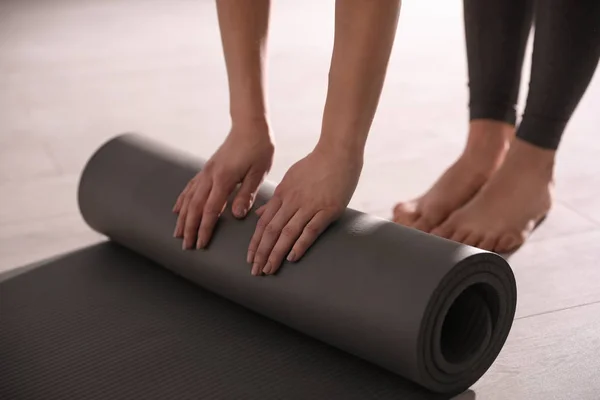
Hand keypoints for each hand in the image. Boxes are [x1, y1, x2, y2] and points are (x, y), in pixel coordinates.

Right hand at [173, 122, 273, 249]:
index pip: (211, 210)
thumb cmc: (258, 148)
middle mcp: (210, 176)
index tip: (200, 244)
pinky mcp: (207, 168)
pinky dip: (183, 200)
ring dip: (183, 218)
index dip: (204, 229)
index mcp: (223, 180)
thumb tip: (237, 214)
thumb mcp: (258, 173)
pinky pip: (190, 187)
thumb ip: (246, 194)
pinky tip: (178, 209)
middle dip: (189, 228)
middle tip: (186, 246)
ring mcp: (206, 172)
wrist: (250, 126)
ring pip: (189, 198)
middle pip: (195, 207)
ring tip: (178, 233)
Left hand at [247, 145, 362, 275]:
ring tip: (269, 269)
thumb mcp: (291, 178)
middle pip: (271, 230)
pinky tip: (292, 258)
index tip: (250, 259)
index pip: (263, 223)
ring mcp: (310, 205)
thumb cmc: (316, 164)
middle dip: (261, 252)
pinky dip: (300, 244)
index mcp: (282, 194)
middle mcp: (292, 201)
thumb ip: (275, 198)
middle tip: (255, 271)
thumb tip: (259, 214)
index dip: (256, 242)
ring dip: (276, 253)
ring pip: (287, 232)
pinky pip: (311, 229)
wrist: (339, 151)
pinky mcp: (328, 209)